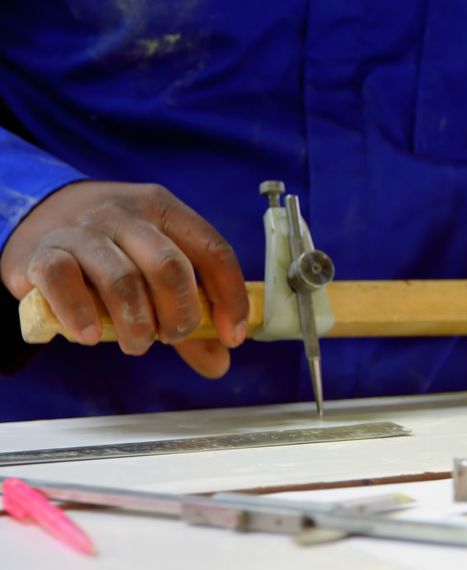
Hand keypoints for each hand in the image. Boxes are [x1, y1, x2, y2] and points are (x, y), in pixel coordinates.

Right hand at [1, 181, 248, 377]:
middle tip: (171, 337)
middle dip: (180, 315)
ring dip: (136, 325)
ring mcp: (84, 229)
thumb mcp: (154, 268)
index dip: (230, 298)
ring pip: (122, 280)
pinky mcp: (44, 251)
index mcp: (166, 211)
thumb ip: (187, 314)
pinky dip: (82, 315)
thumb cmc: (112, 250)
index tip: (231, 336)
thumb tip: (219, 363)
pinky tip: (90, 336)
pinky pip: (66, 282)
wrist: (40, 216)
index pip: (214, 251)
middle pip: (170, 268)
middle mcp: (127, 214)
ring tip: (136, 343)